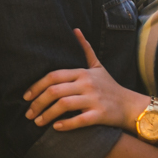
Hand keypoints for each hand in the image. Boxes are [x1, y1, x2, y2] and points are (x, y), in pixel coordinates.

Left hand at [22, 29, 148, 130]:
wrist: (131, 105)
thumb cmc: (110, 86)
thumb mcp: (97, 66)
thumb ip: (85, 49)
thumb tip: (75, 30)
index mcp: (82, 72)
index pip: (53, 76)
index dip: (37, 86)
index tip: (26, 96)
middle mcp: (87, 84)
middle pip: (55, 90)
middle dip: (38, 103)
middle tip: (28, 113)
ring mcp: (94, 99)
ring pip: (64, 105)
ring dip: (47, 114)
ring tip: (37, 122)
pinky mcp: (100, 114)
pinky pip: (80, 120)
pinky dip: (66, 124)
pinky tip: (56, 127)